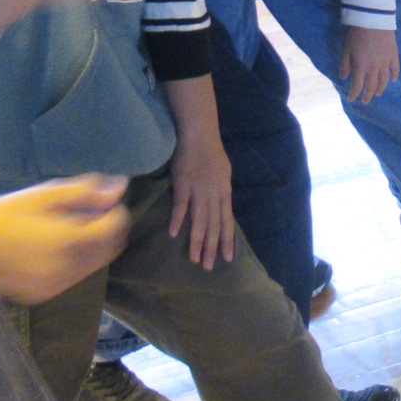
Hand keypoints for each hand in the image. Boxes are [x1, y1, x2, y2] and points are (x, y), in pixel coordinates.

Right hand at [0, 175, 128, 300]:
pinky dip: (74, 259)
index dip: (115, 211)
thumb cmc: (2, 217)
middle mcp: (71, 268)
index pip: (115, 227)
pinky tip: (51, 245)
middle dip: (107, 229)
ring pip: (93, 263)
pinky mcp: (46, 293)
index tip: (102, 199)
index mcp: (72, 241)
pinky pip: (73, 275)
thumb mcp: (44, 196)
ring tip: (67, 226)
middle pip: (109, 248)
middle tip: (89, 211)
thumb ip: (85, 192)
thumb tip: (119, 187)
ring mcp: (58, 284)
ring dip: (92, 245)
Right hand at [168, 131, 236, 267]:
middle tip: (208, 267)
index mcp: (225, 193)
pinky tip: (173, 234)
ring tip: (194, 258)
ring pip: (199, 220)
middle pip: (214, 226)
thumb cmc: (211, 153)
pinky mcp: (183, 183)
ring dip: (196, 241)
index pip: (227, 222)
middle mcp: (214, 194)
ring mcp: (199, 190)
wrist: (199, 134)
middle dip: (211, 248)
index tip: (227, 259)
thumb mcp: (223, 174)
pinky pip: (180, 205)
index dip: (227, 240)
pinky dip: (178, 219)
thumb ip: (221, 193)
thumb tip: (221, 207)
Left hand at [342, 24, 398, 103]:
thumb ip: (345, 64)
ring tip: (378, 94)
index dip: (354, 94)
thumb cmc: (356, 34)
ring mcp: (386, 63)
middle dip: (368, 96)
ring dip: (381, 89)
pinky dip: (395, 76)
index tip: (352, 99)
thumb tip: (344, 77)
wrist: (373, 20)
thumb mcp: (346, 49)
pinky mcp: (394, 55)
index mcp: (361, 67)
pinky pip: (395, 69)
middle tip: (365, 101)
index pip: (357, 86)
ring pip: (384, 81)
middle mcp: (374, 68)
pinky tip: (393, 80)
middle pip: (372, 87)